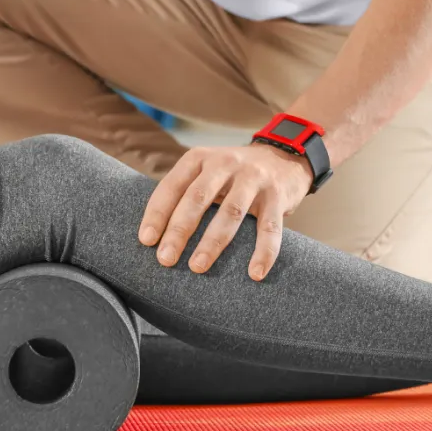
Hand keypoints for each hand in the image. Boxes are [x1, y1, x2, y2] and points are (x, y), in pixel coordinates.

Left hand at [138, 144, 312, 280]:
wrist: (286, 156)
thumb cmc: (234, 174)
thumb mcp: (207, 170)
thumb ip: (184, 192)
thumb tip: (152, 236)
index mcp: (200, 158)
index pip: (172, 185)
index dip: (157, 213)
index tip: (146, 240)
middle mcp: (225, 164)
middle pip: (197, 198)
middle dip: (179, 230)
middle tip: (165, 259)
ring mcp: (253, 178)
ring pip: (229, 212)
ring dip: (212, 243)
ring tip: (197, 267)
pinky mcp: (277, 195)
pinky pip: (269, 228)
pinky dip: (263, 252)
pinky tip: (255, 273)